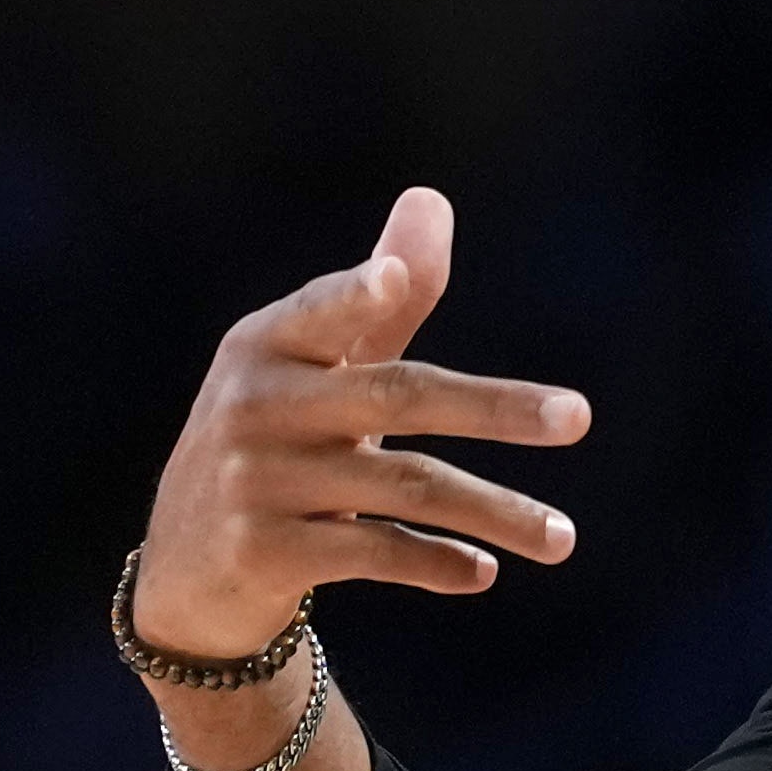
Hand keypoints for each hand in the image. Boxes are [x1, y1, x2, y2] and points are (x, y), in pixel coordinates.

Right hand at [132, 186, 588, 663]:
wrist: (190, 562)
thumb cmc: (276, 440)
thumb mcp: (314, 369)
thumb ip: (380, 299)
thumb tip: (432, 198)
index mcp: (265, 345)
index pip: (319, 313)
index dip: (354, 295)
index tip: (391, 279)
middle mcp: (255, 406)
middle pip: (397, 396)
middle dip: (494, 406)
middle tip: (581, 416)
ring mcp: (256, 481)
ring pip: (402, 486)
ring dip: (495, 511)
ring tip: (564, 537)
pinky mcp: (264, 553)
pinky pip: (373, 552)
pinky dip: (436, 563)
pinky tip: (484, 572)